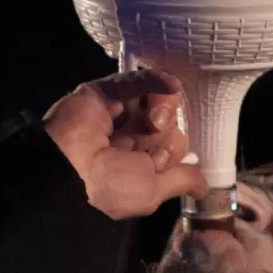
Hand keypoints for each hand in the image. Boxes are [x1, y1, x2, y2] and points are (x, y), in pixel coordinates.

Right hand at [43, 69, 208, 219]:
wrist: (69, 169)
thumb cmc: (112, 187)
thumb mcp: (153, 191)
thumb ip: (179, 181)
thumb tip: (203, 188)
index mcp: (136, 163)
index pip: (170, 146)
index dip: (173, 150)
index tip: (162, 161)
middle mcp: (128, 137)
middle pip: (167, 121)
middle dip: (168, 129)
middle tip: (156, 137)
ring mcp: (117, 112)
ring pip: (154, 99)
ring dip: (164, 106)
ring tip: (155, 120)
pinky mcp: (106, 91)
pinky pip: (137, 80)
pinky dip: (157, 80)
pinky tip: (172, 86)